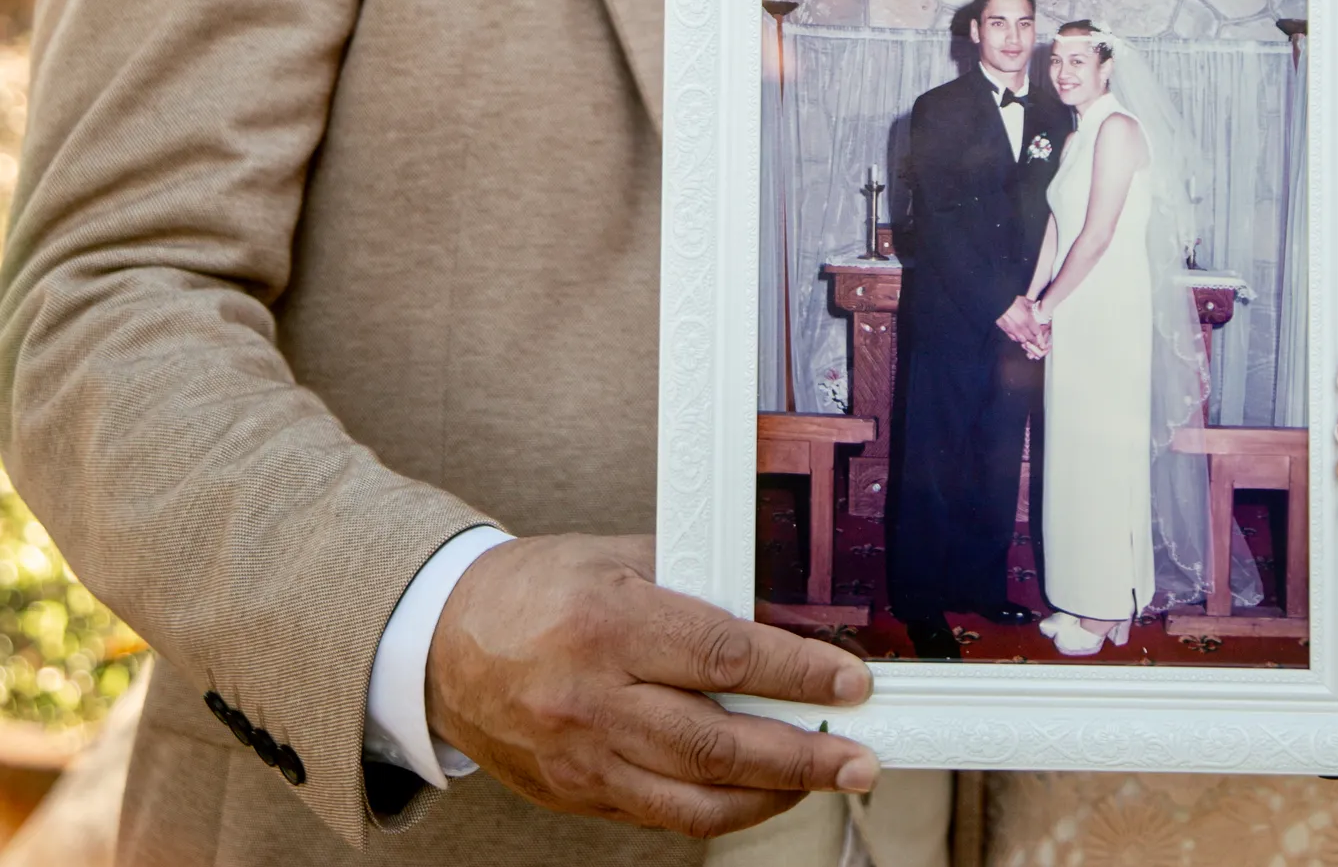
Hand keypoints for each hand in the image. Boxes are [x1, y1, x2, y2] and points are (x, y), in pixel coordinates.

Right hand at [426, 535, 875, 836]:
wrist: (441, 645)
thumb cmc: (531, 589)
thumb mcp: (610, 561)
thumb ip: (690, 580)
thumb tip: (773, 600)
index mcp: (608, 627)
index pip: (721, 658)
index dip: (794, 674)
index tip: (848, 682)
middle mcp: (594, 701)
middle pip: (717, 743)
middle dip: (802, 757)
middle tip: (858, 757)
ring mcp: (583, 760)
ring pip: (695, 798)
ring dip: (772, 796)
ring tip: (824, 781)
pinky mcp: (575, 795)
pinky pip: (662, 815)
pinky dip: (719, 809)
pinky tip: (757, 793)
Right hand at [996, 295, 1046, 353]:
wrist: (997, 303)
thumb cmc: (1011, 301)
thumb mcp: (1023, 300)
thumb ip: (1031, 305)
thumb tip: (1035, 306)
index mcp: (1027, 320)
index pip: (1036, 332)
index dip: (1038, 332)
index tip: (1038, 332)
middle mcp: (1021, 327)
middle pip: (1030, 339)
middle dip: (1033, 338)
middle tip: (1034, 337)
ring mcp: (1013, 330)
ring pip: (1022, 340)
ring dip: (1025, 339)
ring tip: (1026, 336)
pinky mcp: (1006, 331)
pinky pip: (1013, 338)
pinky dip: (1016, 338)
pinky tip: (1018, 335)